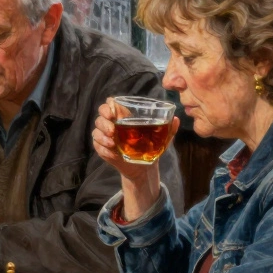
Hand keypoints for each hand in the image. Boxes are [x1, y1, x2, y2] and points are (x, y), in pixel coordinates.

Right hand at [92, 98, 178, 218]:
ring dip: (102, 136)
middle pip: (100, 116)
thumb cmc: (150, 148)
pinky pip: (97, 145)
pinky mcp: (102, 148)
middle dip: (104, 121)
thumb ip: (168, 129)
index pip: (110, 104)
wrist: (143, 168)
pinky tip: (112, 153)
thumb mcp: (161, 139)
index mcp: (124, 116)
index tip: (112, 112)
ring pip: (96, 130)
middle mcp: (112, 124)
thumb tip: (176, 119)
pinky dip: (103, 149)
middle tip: (112, 130)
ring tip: (113, 143)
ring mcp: (106, 136)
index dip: (108, 105)